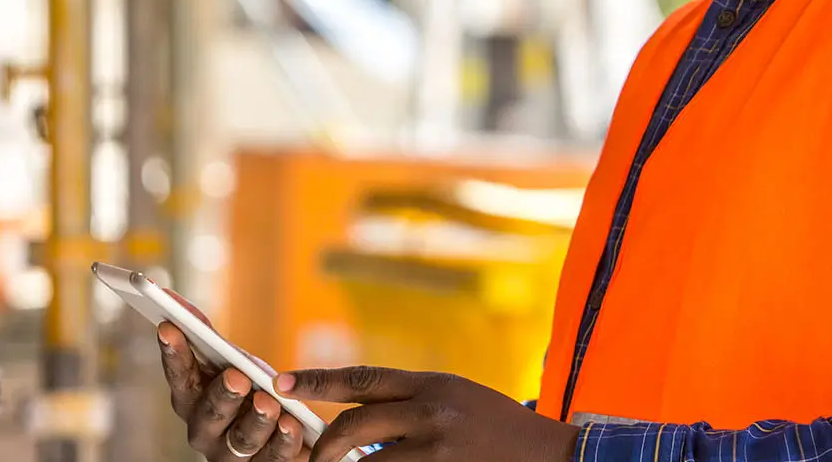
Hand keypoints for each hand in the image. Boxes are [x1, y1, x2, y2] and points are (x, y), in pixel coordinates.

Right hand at [157, 291, 306, 460]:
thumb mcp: (230, 360)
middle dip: (222, 395)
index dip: (173, 353)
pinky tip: (292, 424)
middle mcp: (204, 431)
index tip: (169, 326)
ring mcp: (231, 454)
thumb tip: (173, 300)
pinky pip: (274, 458)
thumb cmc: (247, 386)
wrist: (282, 426)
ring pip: (241, 440)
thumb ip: (205, 335)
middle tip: (237, 377)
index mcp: (191, 400)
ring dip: (256, 420)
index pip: (178, 377)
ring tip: (270, 403)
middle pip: (209, 415)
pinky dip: (283, 440)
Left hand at [276, 366, 577, 461]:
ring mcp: (439, 448)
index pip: (363, 378)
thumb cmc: (495, 426)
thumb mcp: (454, 397)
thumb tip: (353, 420)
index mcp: (432, 382)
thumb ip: (408, 403)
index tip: (280, 382)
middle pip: (355, 424)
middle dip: (326, 447)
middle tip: (314, 461)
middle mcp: (433, 411)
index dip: (317, 380)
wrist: (551, 454)